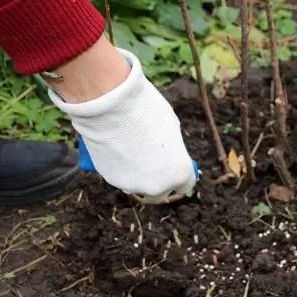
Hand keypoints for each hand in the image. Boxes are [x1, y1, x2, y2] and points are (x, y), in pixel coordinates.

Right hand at [49, 48, 196, 200]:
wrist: (110, 104)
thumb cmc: (146, 110)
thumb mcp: (171, 127)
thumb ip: (172, 149)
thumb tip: (168, 155)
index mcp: (179, 173)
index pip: (185, 185)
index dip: (179, 173)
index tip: (174, 165)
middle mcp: (158, 186)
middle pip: (161, 191)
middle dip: (158, 178)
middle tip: (152, 160)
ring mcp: (133, 186)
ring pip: (138, 184)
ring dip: (137, 174)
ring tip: (131, 148)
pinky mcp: (111, 180)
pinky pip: (120, 177)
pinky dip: (120, 167)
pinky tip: (116, 148)